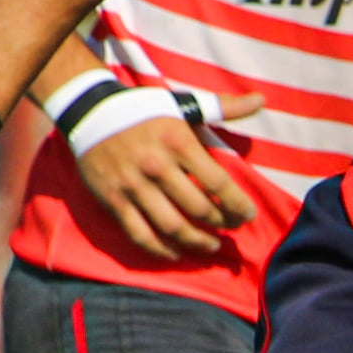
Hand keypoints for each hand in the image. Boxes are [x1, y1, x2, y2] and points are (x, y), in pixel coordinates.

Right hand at [77, 93, 260, 256]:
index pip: (218, 184)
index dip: (237, 205)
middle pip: (198, 209)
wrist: (90, 110)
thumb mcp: (184, 104)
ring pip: (172, 227)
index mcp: (178, 142)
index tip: (248, 216)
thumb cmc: (145, 109)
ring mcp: (134, 186)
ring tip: (211, 246)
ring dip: (196, 243)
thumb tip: (262, 100)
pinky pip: (140, 235)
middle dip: (221, 224)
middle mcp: (157, 166)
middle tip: (231, 229)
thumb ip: (225, 107)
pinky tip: (176, 253)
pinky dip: (161, 250)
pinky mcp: (114, 200)